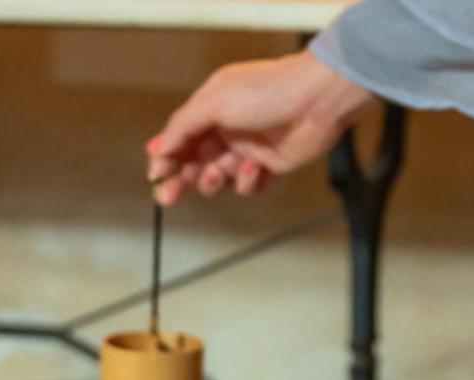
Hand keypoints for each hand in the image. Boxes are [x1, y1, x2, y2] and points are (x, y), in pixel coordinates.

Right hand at [147, 52, 374, 205]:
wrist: (317, 100)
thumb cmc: (270, 90)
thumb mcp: (213, 102)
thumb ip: (182, 126)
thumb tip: (158, 147)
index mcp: (211, 108)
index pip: (180, 138)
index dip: (166, 157)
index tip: (157, 174)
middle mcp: (229, 129)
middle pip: (195, 162)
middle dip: (181, 179)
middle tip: (168, 195)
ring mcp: (250, 149)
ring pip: (219, 178)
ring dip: (214, 180)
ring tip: (219, 172)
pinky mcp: (271, 166)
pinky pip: (249, 185)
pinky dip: (248, 181)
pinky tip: (255, 167)